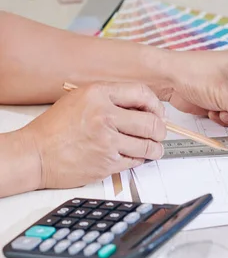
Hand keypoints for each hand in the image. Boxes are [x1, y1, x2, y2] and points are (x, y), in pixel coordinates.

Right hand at [25, 82, 165, 189]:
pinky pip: (135, 162)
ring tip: (153, 148)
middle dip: (160, 130)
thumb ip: (109, 98)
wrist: (35, 154)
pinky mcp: (106, 164)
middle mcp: (104, 116)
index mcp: (98, 94)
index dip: (155, 105)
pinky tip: (134, 156)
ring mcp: (106, 142)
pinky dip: (139, 160)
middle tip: (159, 133)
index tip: (157, 112)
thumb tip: (141, 107)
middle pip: (151, 123)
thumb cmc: (54, 128)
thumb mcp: (79, 99)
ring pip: (148, 146)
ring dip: (155, 148)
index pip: (142, 93)